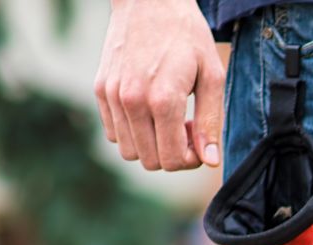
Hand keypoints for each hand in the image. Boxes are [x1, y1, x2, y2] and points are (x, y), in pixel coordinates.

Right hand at [94, 0, 224, 170]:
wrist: (149, 1)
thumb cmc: (187, 35)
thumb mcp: (212, 75)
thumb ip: (210, 121)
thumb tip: (210, 160)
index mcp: (162, 99)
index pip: (172, 159)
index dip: (191, 160)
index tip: (200, 141)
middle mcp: (131, 101)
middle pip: (150, 161)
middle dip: (173, 154)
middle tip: (186, 128)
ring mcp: (111, 95)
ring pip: (129, 151)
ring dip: (152, 145)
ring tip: (168, 119)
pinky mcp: (100, 89)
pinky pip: (114, 133)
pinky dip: (133, 132)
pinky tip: (149, 110)